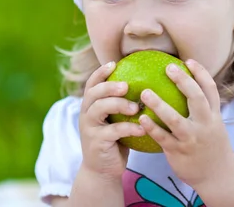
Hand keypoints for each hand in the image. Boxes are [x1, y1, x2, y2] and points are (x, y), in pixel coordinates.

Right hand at [78, 61, 145, 179]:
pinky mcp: (96, 143)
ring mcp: (89, 128)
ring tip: (136, 107)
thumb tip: (147, 84)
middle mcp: (86, 114)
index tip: (113, 63)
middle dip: (108, 86)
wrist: (103, 170)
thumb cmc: (115, 140)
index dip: (100, 73)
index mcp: (90, 106)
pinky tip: (142, 128)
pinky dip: (128, 128)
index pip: (91, 84)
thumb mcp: (116, 120)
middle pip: (93, 94)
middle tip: (126, 85)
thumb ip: (123, 104)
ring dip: (118, 105)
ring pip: (99, 109)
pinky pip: (113, 131)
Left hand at [138, 59, 233, 187]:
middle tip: (168, 68)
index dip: (201, 73)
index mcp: (214, 116)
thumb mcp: (214, 126)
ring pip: (175, 119)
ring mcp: (192, 139)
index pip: (210, 90)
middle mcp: (205, 125)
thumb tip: (188, 89)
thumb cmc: (212, 147)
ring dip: (159, 105)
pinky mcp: (179, 152)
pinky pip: (163, 138)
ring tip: (145, 93)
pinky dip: (152, 128)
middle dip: (183, 81)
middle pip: (196, 98)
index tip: (188, 61)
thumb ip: (204, 110)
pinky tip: (141, 119)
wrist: (218, 177)